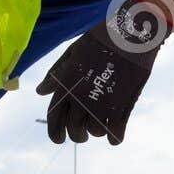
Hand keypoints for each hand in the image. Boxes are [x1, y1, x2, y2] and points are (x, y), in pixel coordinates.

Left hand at [35, 0, 171, 144]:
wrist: (133, 33)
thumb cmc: (101, 38)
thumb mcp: (73, 52)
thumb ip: (56, 74)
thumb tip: (41, 92)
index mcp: (66, 86)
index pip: (54, 119)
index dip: (55, 134)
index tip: (59, 139)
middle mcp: (80, 99)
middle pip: (75, 131)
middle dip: (77, 135)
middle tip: (82, 132)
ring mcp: (101, 106)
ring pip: (95, 133)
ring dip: (96, 131)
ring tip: (100, 121)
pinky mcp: (122, 109)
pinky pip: (114, 135)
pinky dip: (114, 137)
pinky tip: (115, 135)